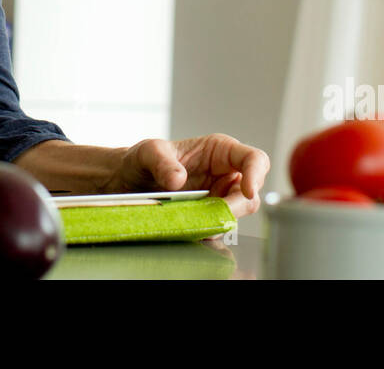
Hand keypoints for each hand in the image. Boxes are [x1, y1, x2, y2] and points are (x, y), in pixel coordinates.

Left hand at [104, 133, 270, 219]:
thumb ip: (161, 162)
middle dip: (236, 206)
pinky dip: (208, 232)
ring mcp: (218, 197)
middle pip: (250, 194)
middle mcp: (224, 174)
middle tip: (213, 214)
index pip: (254, 159)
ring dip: (220, 221)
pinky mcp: (208, 216)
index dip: (256, 174)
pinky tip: (191, 231)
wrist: (127, 182)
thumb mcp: (148, 153)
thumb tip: (178, 179)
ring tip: (195, 222)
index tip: (247, 190)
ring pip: (236, 214)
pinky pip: (218, 228)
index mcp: (219, 151)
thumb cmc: (143, 159)